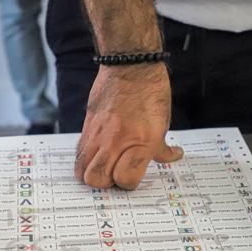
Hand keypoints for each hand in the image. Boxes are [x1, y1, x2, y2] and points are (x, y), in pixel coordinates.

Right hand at [75, 63, 182, 188]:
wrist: (131, 67)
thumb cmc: (151, 92)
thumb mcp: (163, 122)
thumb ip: (161, 147)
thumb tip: (172, 157)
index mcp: (142, 141)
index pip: (126, 178)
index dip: (129, 183)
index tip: (133, 176)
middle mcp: (117, 139)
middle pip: (98, 179)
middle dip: (107, 183)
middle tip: (116, 174)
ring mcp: (99, 133)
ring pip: (82, 170)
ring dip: (93, 173)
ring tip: (105, 165)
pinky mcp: (87, 125)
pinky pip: (79, 153)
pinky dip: (86, 159)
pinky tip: (97, 153)